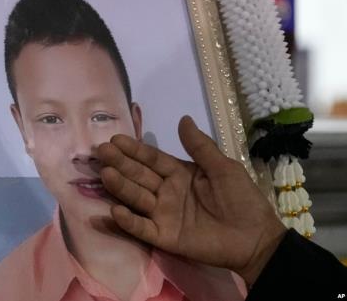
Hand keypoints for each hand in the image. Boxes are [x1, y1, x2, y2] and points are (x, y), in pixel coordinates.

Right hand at [97, 116, 285, 284]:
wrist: (255, 238)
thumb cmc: (242, 200)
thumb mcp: (223, 168)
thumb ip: (200, 147)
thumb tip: (183, 119)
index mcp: (179, 174)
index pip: (152, 159)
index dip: (134, 149)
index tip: (115, 139)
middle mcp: (166, 192)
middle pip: (139, 176)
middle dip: (120, 163)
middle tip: (101, 151)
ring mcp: (163, 215)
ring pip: (137, 198)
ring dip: (121, 187)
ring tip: (106, 174)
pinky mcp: (164, 237)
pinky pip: (142, 228)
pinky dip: (128, 221)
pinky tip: (114, 211)